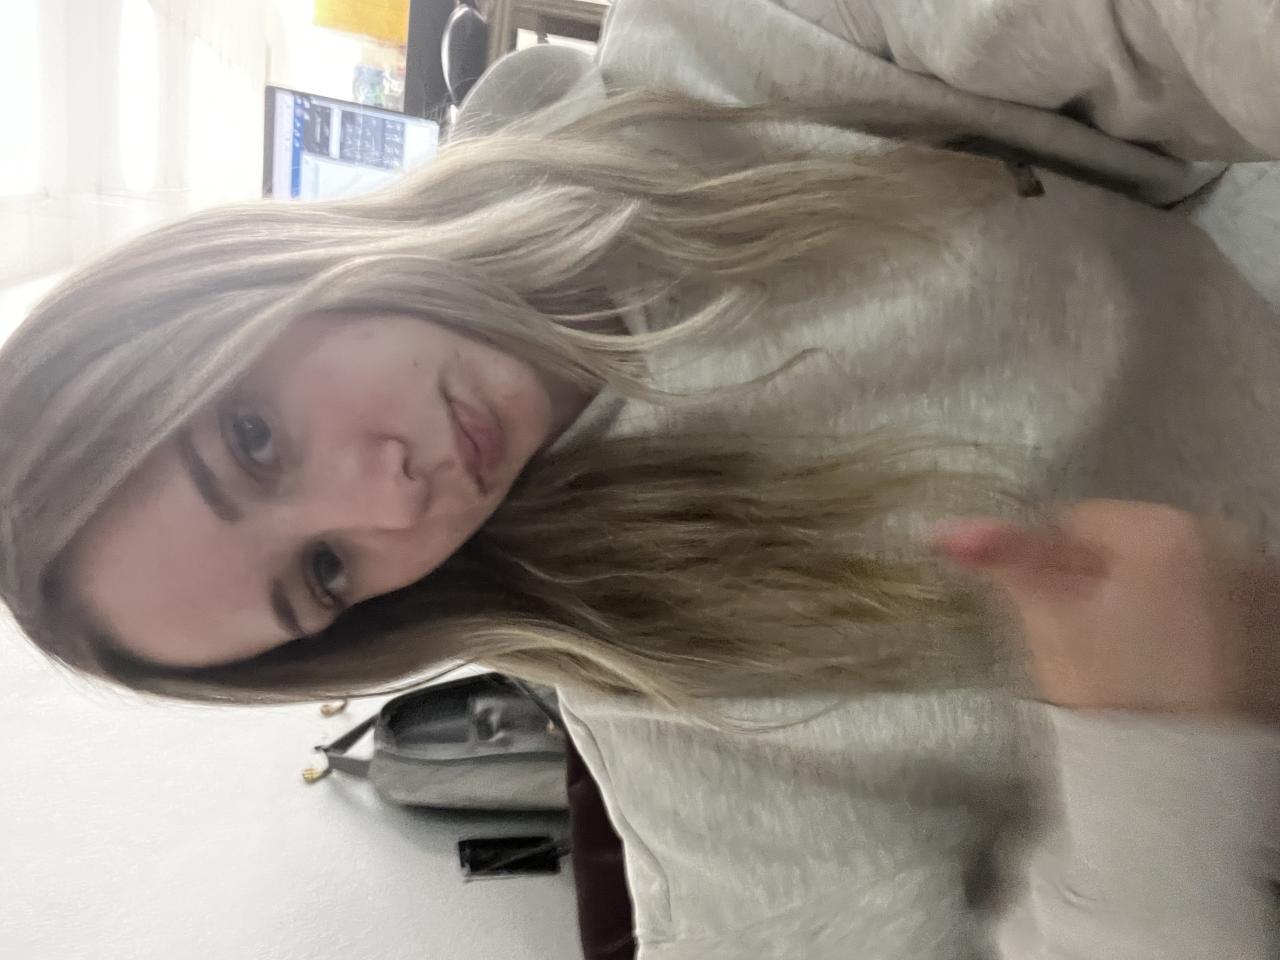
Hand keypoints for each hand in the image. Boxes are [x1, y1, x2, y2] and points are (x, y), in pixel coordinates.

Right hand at [932, 500, 1279, 724]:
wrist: (1189, 789)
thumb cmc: (1112, 693)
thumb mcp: (1048, 621)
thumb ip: (1002, 561)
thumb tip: (941, 529)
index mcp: (1169, 529)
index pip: (1079, 522)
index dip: (1044, 563)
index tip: (1037, 611)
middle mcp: (1233, 544)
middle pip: (1133, 549)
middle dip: (1100, 584)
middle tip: (1078, 642)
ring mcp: (1264, 591)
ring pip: (1175, 581)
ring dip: (1145, 605)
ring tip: (1124, 666)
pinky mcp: (1276, 637)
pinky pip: (1213, 613)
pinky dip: (1186, 631)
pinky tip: (1165, 676)